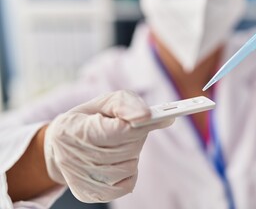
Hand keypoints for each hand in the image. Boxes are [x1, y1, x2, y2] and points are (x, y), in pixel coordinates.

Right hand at [44, 90, 172, 202]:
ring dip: (132, 154)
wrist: (66, 143)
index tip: (146, 117)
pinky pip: (127, 185)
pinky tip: (119, 161)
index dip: (136, 125)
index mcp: (71, 130)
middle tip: (130, 128)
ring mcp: (80, 181)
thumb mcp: (106, 102)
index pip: (117, 132)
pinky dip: (129, 172)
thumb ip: (126, 104)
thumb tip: (147, 116)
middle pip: (126, 150)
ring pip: (129, 168)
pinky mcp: (91, 195)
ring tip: (120, 144)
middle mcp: (70, 159)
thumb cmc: (91, 118)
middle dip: (136, 137)